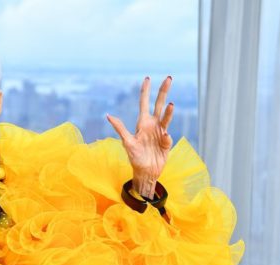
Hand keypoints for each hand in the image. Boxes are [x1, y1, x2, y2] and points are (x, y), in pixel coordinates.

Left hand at [106, 76, 173, 197]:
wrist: (145, 172)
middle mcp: (153, 125)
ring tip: (171, 104)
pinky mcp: (167, 142)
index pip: (144, 103)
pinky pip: (168, 136)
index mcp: (142, 123)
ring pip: (167, 117)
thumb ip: (120, 128)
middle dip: (163, 91)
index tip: (147, 78)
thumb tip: (108, 115)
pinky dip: (166, 137)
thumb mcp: (127, 142)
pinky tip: (164, 139)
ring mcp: (161, 132)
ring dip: (169, 111)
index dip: (145, 91)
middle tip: (169, 78)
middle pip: (159, 104)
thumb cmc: (134, 157)